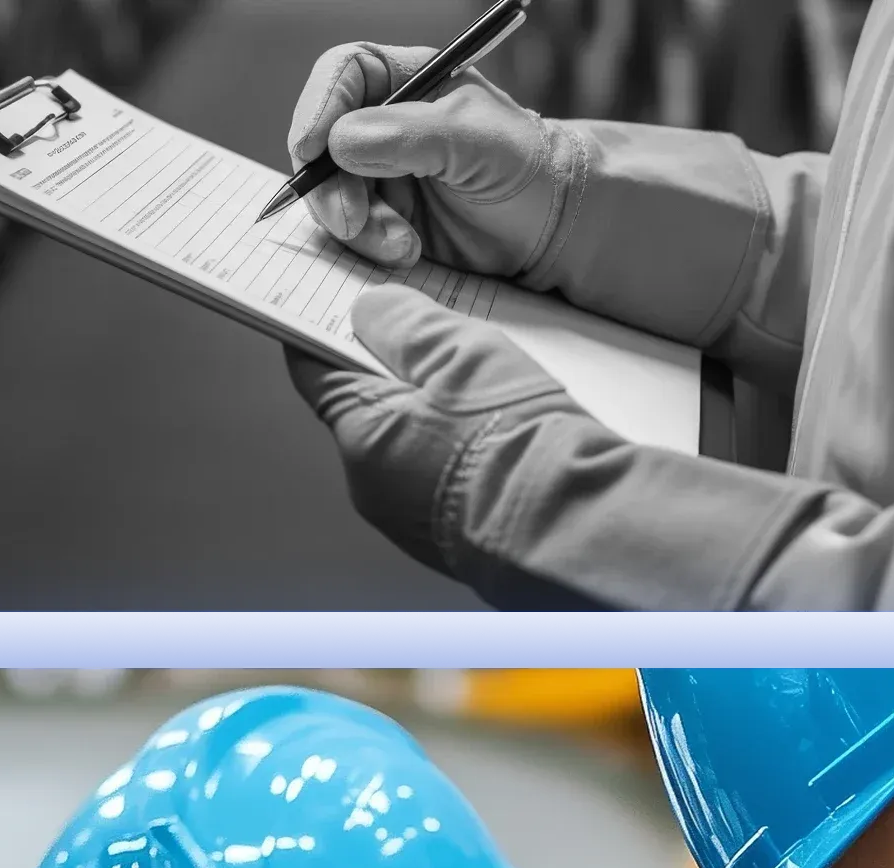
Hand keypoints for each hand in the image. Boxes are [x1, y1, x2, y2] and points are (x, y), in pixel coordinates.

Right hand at [286, 41, 571, 274]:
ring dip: (356, 226)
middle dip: (332, 186)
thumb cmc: (526, 168)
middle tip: (353, 223)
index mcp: (406, 81)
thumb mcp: (474, 140)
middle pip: (323, 141)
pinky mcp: (386, 221)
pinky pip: (352, 233)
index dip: (319, 107)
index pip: (343, 75)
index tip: (311, 148)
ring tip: (403, 245)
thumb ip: (409, 135)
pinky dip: (370, 247)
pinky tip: (408, 253)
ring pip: (332, 194)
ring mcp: (381, 174)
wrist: (551, 230)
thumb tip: (341, 142)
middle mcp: (386, 124)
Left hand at [286, 284, 616, 594]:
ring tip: (493, 392)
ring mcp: (417, 524)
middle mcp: (376, 491)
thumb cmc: (519, 452)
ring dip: (443, 412)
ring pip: (415, 444)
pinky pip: (449, 480)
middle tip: (447, 340)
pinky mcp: (458, 541)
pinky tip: (509, 436)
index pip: (315, 368)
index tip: (348, 301)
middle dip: (402, 370)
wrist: (579, 536)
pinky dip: (468, 451)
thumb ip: (406, 323)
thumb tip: (373, 311)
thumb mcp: (461, 355)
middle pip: (372, 407)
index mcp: (361, 440)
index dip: (329, 326)